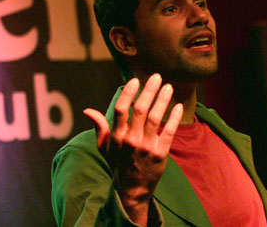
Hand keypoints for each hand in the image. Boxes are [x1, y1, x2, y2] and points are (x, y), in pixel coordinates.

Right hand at [83, 73, 182, 223]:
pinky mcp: (161, 153)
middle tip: (157, 77)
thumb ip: (100, 127)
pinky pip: (169, 131)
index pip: (120, 109)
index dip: (128, 93)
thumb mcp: (105, 147)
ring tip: (168, 87)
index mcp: (117, 136)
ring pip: (155, 118)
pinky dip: (174, 117)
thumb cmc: (119, 163)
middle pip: (140, 110)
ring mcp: (146, 147)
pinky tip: (178, 106)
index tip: (135, 80)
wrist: (132, 189)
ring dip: (163, 100)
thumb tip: (88, 110)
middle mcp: (131, 140)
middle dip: (149, 91)